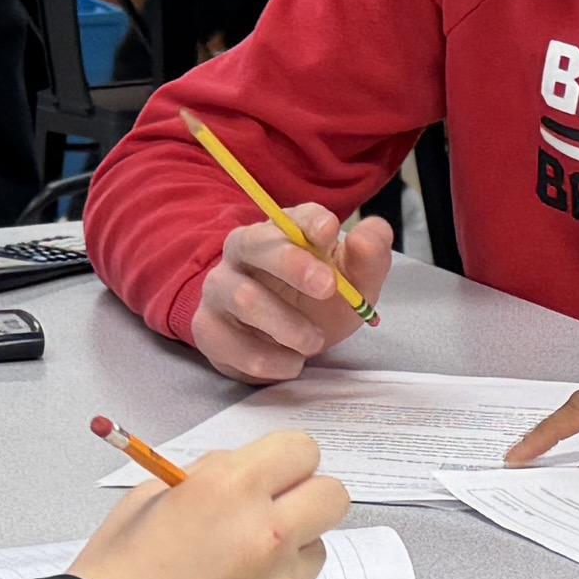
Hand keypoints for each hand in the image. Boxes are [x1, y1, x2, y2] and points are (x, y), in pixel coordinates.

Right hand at [63, 433, 349, 578]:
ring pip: (316, 552)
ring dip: (288, 555)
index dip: (285, 462)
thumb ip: (205, 480)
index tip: (272, 476)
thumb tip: (239, 476)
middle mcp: (265, 534)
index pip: (300, 451)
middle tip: (271, 516)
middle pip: (332, 497)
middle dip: (306, 501)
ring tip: (233, 574)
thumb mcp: (146, 501)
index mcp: (228, 489)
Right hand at [188, 207, 396, 383]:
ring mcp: (219, 290)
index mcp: (279, 232)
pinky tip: (291, 363)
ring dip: (285, 324)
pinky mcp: (208, 329)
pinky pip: (229, 343)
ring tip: (314, 342)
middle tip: (328, 287)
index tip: (330, 232)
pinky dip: (266, 359)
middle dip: (292, 264)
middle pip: (254, 244)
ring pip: (242, 298)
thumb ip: (369, 256)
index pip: (289, 216)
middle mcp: (241, 252)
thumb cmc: (319, 302)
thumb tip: (370, 233)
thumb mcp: (355, 281)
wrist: (285, 343)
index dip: (308, 222)